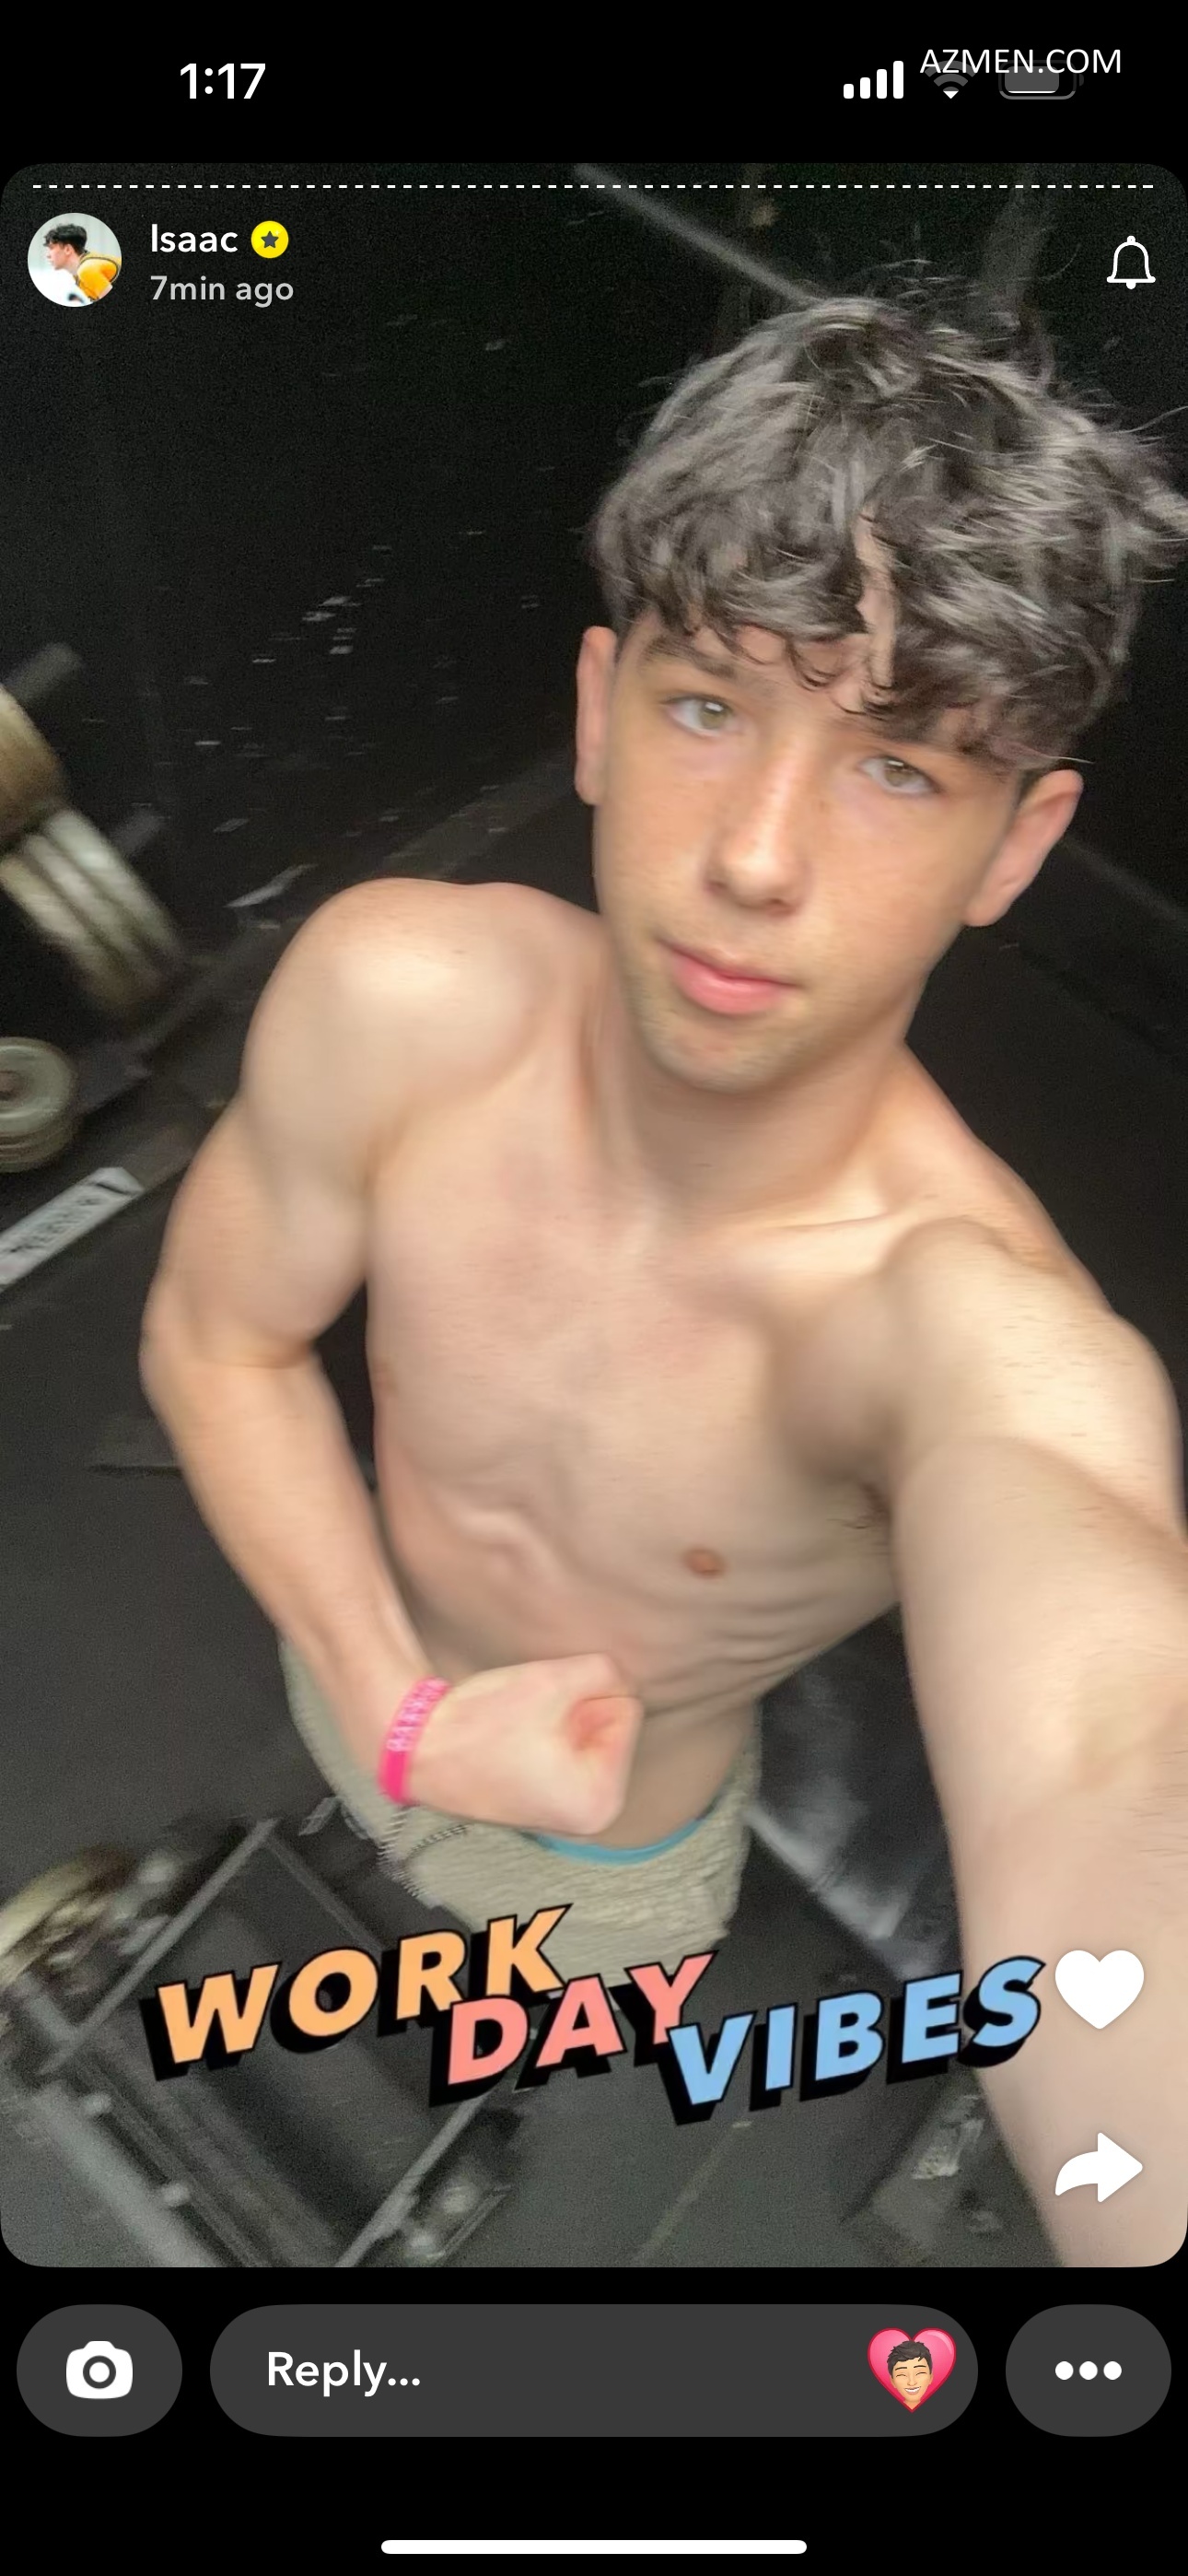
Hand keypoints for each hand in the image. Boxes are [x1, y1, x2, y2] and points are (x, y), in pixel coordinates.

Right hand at [403, 1653, 644, 1836]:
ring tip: (521, 1734)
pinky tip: (515, 1743)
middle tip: (529, 1724)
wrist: (419, 1749)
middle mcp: (590, 1820)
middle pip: (609, 1726)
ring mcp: (566, 1815)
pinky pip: (566, 1751)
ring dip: (560, 1722)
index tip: (542, 1714)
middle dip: (575, 1712)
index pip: (627, 1709)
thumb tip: (623, 1680)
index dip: (585, 1695)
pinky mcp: (544, 1803)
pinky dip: (546, 1738)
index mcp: (602, 1800)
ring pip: (586, 1734)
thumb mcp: (554, 1681)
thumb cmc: (481, 1726)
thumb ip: (607, 1671)